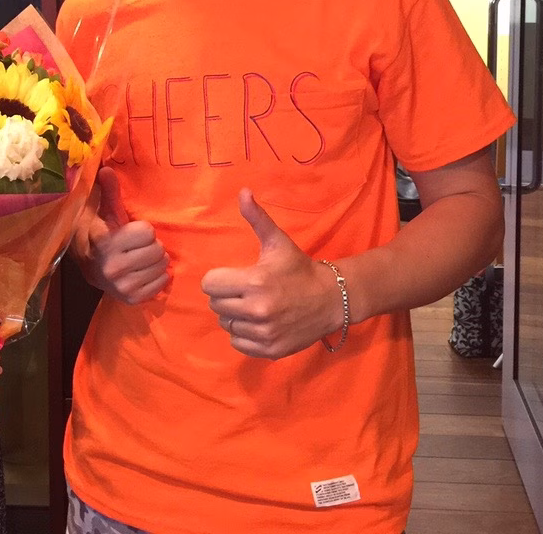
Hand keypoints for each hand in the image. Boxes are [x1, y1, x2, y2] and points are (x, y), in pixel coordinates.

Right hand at [76, 166, 169, 304]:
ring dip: (156, 261)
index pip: (147, 231)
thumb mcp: (107, 213)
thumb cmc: (106, 236)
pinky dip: (157, 277)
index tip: (131, 232)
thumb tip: (106, 169)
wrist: (93, 270)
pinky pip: (162, 282)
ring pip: (162, 266)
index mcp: (105, 241)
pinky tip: (143, 273)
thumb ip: (110, 192)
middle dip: (152, 246)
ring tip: (142, 259)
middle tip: (139, 247)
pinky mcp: (131, 299)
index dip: (143, 230)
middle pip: (158, 249)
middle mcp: (112, 266)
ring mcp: (121, 285)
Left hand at [200, 188, 343, 359]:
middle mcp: (257, 310)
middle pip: (215, 305)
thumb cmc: (299, 268)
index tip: (235, 277)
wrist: (332, 299)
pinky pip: (238, 343)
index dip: (219, 279)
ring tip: (254, 306)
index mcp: (254, 281)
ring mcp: (263, 333)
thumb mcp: (278, 242)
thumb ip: (257, 218)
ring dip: (235, 316)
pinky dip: (244, 335)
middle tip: (245, 291)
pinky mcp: (269, 350)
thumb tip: (242, 192)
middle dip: (226, 297)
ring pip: (226, 325)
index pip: (209, 285)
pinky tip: (259, 323)